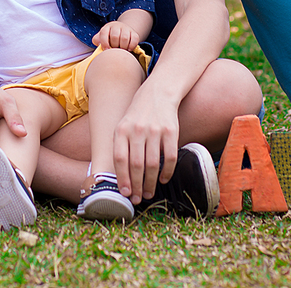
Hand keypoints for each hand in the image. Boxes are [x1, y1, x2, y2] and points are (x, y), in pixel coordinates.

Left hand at [92, 20, 139, 51]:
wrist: (122, 30)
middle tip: (114, 50)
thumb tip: (98, 44)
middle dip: (114, 46)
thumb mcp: (101, 37)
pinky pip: (134, 39)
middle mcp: (117, 26)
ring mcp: (126, 28)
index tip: (106, 50)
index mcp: (107, 27)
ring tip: (121, 50)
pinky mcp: (134, 33)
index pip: (104, 33)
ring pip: (124, 38)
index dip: (104, 43)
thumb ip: (97, 40)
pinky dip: (131, 46)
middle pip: (115, 37)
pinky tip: (128, 49)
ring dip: (122, 47)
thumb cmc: (109, 37)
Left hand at [111, 82, 180, 204]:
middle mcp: (137, 130)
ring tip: (148, 193)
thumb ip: (120, 147)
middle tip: (137, 199)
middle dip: (136, 185)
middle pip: (136, 164)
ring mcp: (155, 130)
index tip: (124, 193)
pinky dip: (167, 172)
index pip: (119, 159)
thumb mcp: (123, 126)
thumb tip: (119, 178)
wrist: (158, 92)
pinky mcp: (171, 131)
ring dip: (150, 182)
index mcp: (122, 130)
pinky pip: (170, 157)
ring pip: (152, 164)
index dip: (122, 178)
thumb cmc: (138, 115)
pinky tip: (163, 179)